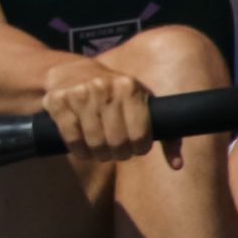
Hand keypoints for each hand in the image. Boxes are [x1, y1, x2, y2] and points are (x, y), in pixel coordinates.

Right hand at [39, 55, 161, 164]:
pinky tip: (83, 149)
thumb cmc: (115, 94)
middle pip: (117, 142)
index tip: (136, 148)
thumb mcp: (143, 104)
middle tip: (117, 152)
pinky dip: (79, 150)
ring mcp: (80, 94)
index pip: (140, 135)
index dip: (139, 148)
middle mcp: (105, 88)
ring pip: (94, 143)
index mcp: (129, 87)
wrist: (72, 71)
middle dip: (119, 154)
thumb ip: (166, 134)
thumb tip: (177, 165)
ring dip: (99, 154)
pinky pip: (72, 138)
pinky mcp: (59, 101)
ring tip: (101, 151)